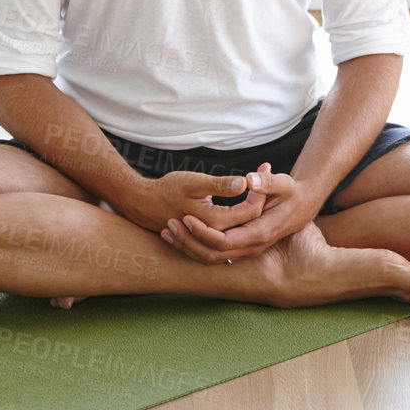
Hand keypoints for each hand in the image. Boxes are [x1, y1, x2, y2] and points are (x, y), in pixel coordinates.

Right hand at [117, 169, 264, 238]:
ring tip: (259, 190)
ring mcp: (211, 240)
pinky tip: (245, 205)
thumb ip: (220, 185)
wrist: (143, 204)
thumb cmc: (167, 189)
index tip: (263, 169)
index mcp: (216, 221)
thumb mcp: (194, 182)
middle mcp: (216, 235)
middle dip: (261, 200)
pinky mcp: (207, 240)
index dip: (261, 190)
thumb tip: (245, 183)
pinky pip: (232, 233)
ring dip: (253, 212)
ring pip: (243, 230)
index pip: (251, 211)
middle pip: (251, 222)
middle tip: (265, 176)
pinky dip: (242, 221)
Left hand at [162, 162, 318, 263]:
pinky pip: (216, 254)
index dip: (204, 233)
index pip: (226, 241)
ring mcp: (248, 249)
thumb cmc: (293, 192)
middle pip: (215, 255)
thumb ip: (267, 182)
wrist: (305, 205)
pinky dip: (197, 246)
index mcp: (260, 232)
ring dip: (189, 247)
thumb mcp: (284, 184)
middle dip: (190, 242)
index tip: (186, 217)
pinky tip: (181, 234)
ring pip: (213, 258)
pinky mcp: (243, 246)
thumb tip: (249, 180)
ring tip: (168, 231)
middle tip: (170, 226)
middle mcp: (253, 246)